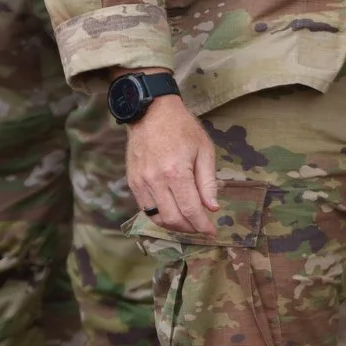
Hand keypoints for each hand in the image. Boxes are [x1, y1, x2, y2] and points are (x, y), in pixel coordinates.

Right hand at [125, 84, 219, 234]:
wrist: (151, 112)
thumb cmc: (182, 128)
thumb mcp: (204, 150)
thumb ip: (208, 182)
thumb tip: (212, 208)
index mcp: (176, 172)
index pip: (191, 210)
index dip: (203, 225)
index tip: (212, 233)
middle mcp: (156, 181)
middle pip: (173, 219)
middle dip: (190, 229)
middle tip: (201, 228)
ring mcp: (141, 183)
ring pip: (157, 218)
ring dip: (174, 226)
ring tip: (188, 224)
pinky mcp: (133, 182)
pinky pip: (146, 208)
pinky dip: (160, 216)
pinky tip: (172, 214)